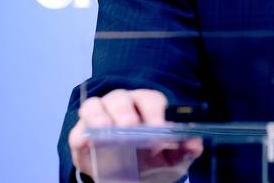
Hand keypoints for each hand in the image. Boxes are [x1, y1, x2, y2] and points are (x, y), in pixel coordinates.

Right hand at [69, 89, 202, 181]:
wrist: (132, 179)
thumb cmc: (153, 162)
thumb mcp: (173, 159)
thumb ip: (185, 149)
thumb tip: (195, 143)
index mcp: (147, 107)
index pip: (151, 100)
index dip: (155, 113)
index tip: (160, 130)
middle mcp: (122, 106)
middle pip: (121, 98)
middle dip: (126, 111)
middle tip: (130, 127)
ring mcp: (99, 117)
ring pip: (95, 105)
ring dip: (99, 115)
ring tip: (105, 130)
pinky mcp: (82, 135)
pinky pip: (78, 129)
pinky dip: (81, 134)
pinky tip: (87, 143)